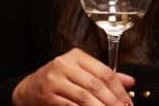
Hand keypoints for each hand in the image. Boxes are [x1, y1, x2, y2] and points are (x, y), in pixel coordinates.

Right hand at [12, 48, 134, 105]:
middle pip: (95, 85)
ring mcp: (54, 80)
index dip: (119, 90)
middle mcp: (63, 64)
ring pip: (84, 97)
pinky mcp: (48, 95)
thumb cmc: (57, 81)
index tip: (128, 103)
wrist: (29, 89)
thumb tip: (129, 81)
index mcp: (75, 56)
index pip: (104, 72)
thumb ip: (103, 77)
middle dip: (113, 102)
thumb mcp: (80, 72)